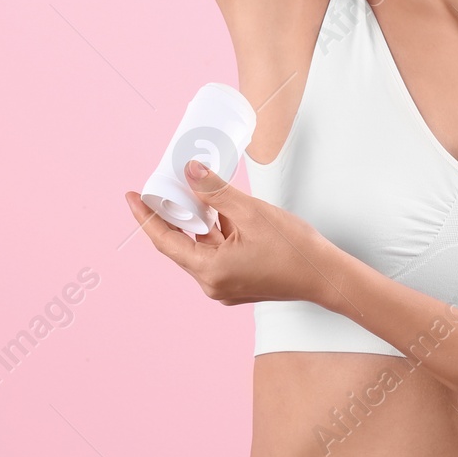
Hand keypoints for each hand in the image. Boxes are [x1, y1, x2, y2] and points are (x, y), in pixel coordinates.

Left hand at [125, 161, 335, 306]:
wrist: (325, 276)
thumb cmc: (294, 250)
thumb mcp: (252, 212)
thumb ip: (217, 192)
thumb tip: (190, 171)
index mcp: (210, 271)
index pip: (165, 241)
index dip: (145, 217)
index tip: (132, 196)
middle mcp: (212, 283)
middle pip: (181, 245)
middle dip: (171, 215)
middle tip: (162, 186)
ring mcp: (225, 285)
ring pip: (200, 248)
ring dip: (196, 222)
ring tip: (193, 192)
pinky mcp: (238, 281)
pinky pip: (216, 254)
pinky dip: (214, 232)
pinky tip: (220, 211)